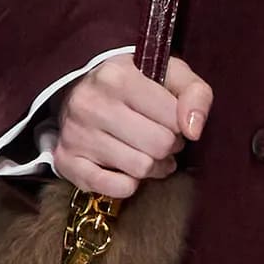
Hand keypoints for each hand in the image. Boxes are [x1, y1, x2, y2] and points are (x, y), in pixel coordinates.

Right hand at [52, 54, 211, 199]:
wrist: (82, 91)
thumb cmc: (135, 86)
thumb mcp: (170, 75)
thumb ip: (195, 94)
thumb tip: (193, 130)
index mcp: (117, 76)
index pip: (173, 117)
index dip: (180, 124)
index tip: (170, 120)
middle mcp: (91, 103)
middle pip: (158, 146)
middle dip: (168, 146)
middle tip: (160, 139)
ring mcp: (75, 134)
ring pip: (140, 169)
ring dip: (152, 166)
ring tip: (146, 152)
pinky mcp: (67, 161)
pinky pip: (115, 188)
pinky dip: (128, 185)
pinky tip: (126, 169)